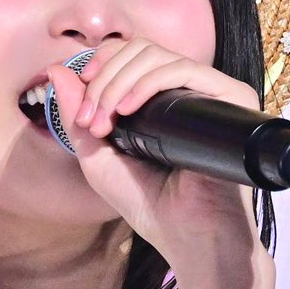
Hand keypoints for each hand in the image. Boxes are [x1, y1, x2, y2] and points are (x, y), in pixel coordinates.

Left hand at [46, 39, 268, 288]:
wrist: (190, 239)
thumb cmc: (150, 205)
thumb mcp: (98, 157)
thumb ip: (76, 115)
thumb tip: (56, 68)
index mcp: (160, 98)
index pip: (128, 55)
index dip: (98, 70)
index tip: (82, 111)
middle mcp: (187, 90)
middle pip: (139, 49)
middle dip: (103, 79)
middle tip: (92, 121)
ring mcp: (210, 93)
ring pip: (158, 55)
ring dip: (118, 82)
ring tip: (107, 121)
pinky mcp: (232, 99)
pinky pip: (186, 69)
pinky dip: (148, 82)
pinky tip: (128, 110)